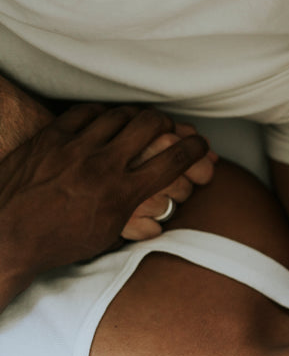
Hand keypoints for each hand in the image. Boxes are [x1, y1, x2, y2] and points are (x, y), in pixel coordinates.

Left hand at [0, 104, 208, 302]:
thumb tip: (157, 220)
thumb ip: (133, 217)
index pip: (173, 161)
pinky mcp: (51, 137)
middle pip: (151, 126)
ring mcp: (75, 148)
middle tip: (169, 127)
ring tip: (140, 120)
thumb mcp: (105, 236)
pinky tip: (106, 118)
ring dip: (136, 115)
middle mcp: (103, 166)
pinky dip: (103, 113)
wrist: (3, 237)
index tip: (202, 145)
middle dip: (168, 123)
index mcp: (122, 194)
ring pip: (119, 114)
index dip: (195, 149)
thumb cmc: (55, 243)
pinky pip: (86, 113)